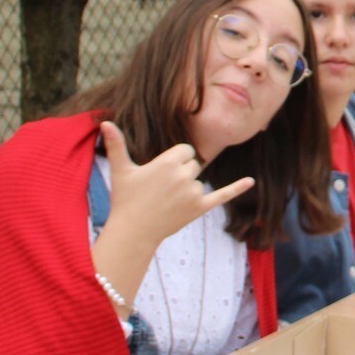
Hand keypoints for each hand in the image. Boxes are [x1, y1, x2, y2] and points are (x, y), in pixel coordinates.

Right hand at [101, 120, 252, 244]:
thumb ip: (116, 145)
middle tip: (161, 190)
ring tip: (166, 202)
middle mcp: (184, 175)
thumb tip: (105, 122)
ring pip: (198, 181)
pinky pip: (221, 195)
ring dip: (186, 189)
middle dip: (180, 173)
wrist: (133, 232)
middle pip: (192, 164)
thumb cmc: (126, 199)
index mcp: (168, 162)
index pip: (185, 150)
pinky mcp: (200, 207)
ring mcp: (193, 192)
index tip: (160, 174)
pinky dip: (236, 188)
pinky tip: (250, 181)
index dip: (174, 160)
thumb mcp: (121, 170)